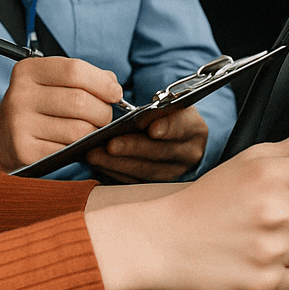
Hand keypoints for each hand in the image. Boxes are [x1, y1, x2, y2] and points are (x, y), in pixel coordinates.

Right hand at [0, 57, 121, 171]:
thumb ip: (83, 77)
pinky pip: (68, 150)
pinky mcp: (24, 150)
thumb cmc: (36, 105)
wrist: (0, 137)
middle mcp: (20, 94)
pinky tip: (76, 144)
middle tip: (104, 116)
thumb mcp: (51, 82)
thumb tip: (112, 83)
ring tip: (90, 130)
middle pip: (80, 101)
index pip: (75, 71)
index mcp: (28, 70)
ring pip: (78, 130)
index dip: (102, 82)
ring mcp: (19, 123)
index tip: (115, 93)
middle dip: (103, 111)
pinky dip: (79, 148)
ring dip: (94, 132)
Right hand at [84, 127, 288, 289]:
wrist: (162, 241)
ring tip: (263, 237)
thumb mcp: (244, 163)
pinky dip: (283, 271)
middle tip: (285, 216)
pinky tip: (254, 256)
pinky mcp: (265, 283)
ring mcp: (271, 251)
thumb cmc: (205, 200)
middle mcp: (275, 212)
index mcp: (271, 175)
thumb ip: (288, 150)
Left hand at [85, 106, 208, 182]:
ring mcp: (174, 172)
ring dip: (117, 163)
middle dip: (132, 148)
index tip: (151, 129)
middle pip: (160, 152)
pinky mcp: (156, 185)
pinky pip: (134, 181)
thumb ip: (157, 106)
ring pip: (145, 171)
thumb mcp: (169, 104)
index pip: (182, 127)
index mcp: (194, 128)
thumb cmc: (167, 114)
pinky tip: (98, 163)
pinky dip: (115, 172)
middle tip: (110, 144)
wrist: (176, 138)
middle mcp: (188, 153)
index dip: (167, 128)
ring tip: (94, 154)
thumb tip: (133, 115)